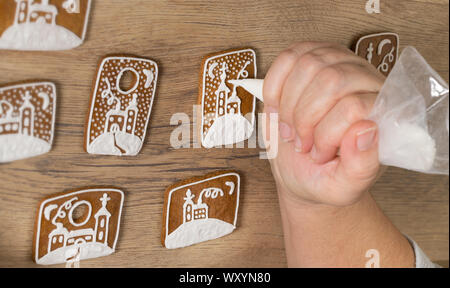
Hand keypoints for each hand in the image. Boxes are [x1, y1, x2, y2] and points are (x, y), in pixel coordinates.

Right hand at [263, 42, 384, 205]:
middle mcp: (366, 81)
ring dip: (289, 104)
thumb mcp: (346, 186)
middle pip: (331, 79)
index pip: (355, 105)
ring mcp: (339, 64)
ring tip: (290, 128)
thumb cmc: (326, 178)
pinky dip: (274, 86)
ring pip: (308, 64)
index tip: (319, 155)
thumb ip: (361, 166)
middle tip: (301, 143)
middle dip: (304, 118)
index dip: (327, 134)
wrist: (303, 170)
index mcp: (384, 112)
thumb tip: (366, 130)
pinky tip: (277, 108)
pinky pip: (288, 56)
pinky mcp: (311, 58)